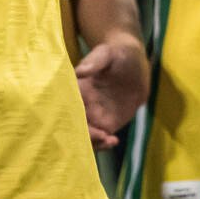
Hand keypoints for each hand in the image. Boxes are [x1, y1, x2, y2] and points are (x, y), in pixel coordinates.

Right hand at [74, 34, 149, 148]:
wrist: (134, 64)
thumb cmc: (117, 54)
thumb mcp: (107, 54)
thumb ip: (95, 61)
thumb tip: (80, 71)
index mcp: (75, 89)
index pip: (65, 107)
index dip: (69, 117)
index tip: (82, 122)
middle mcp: (80, 106)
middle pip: (72, 127)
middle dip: (83, 136)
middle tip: (101, 135)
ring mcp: (92, 116)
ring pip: (85, 137)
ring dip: (93, 144)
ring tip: (109, 139)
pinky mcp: (106, 124)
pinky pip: (100, 139)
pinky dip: (103, 144)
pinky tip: (113, 141)